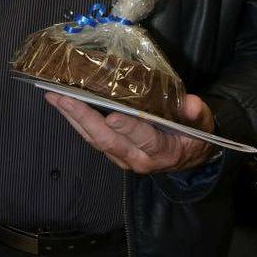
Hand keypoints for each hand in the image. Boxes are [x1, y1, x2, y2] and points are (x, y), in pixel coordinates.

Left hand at [45, 91, 216, 172]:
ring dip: (72, 119)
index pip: (144, 140)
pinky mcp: (113, 153)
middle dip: (84, 118)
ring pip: (94, 140)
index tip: (112, 116)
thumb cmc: (193, 136)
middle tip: (63, 98)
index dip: (129, 129)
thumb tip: (192, 104)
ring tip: (54, 98)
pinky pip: (92, 139)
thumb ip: (198, 114)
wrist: (188, 157)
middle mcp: (138, 158)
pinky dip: (76, 122)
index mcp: (163, 151)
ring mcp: (122, 157)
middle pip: (108, 140)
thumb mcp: (203, 124)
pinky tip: (64, 106)